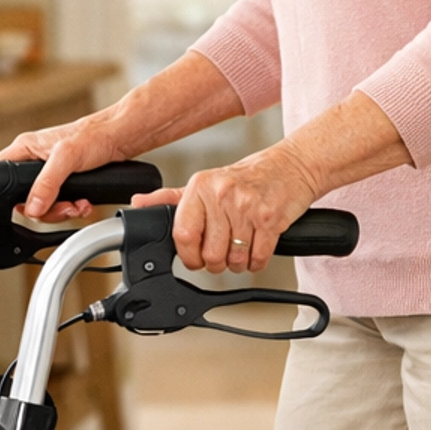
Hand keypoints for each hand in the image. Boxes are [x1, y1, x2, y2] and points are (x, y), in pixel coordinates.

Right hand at [0, 114, 129, 219]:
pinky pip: (60, 204)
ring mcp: (49, 174)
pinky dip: (73, 208)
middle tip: (63, 207)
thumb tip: (33, 207)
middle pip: (23, 198)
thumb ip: (47, 182)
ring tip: (78, 205)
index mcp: (25, 149)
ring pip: (43, 205)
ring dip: (62, 211)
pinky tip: (84, 204)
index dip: (3, 192)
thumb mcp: (67, 157)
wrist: (120, 138)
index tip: (26, 204)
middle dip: (45, 209)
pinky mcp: (65, 182)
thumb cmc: (94, 135)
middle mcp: (34, 162)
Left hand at [134, 142, 319, 273]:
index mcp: (201, 186)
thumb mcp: (206, 183)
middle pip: (210, 254)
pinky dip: (256, 262)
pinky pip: (258, 258)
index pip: (183, 234)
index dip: (188, 256)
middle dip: (216, 263)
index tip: (194, 258)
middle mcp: (222, 195)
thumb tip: (138, 204)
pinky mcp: (270, 220)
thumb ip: (170, 198)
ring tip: (241, 248)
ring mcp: (247, 207)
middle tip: (223, 253)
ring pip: (234, 259)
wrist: (292, 166)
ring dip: (238, 263)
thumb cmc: (248, 177)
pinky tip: (257, 248)